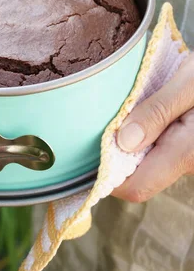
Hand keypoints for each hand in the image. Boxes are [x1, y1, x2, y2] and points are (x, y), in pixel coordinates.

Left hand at [112, 53, 193, 201]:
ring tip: (122, 110)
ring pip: (148, 162)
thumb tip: (123, 142)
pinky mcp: (190, 148)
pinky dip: (145, 135)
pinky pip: (160, 150)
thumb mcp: (189, 83)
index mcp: (187, 152)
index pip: (135, 187)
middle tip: (100, 121)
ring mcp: (190, 157)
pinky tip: (141, 110)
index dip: (106, 176)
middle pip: (138, 176)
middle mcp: (190, 163)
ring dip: (130, 141)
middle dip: (116, 154)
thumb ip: (158, 111)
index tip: (87, 151)